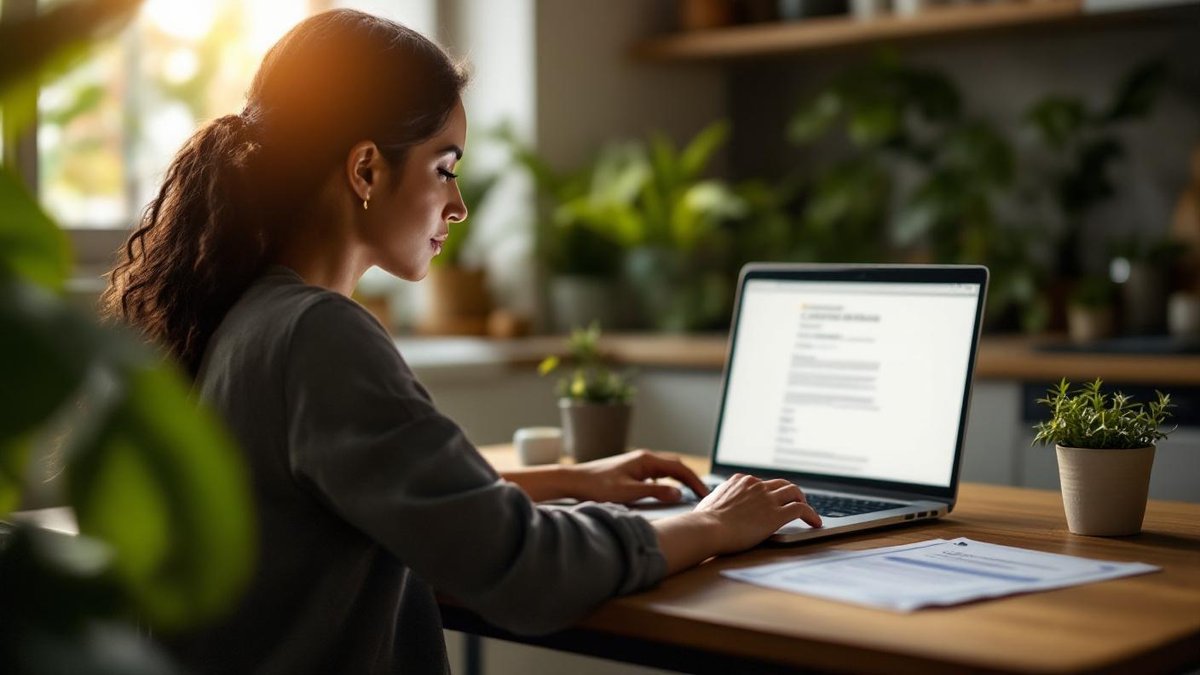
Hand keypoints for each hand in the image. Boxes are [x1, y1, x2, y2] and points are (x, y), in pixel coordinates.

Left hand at [567, 450, 709, 504]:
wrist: (574, 480)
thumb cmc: (597, 487)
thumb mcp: (627, 493)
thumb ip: (654, 493)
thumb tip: (679, 493)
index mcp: (646, 460)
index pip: (679, 468)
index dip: (695, 482)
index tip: (706, 494)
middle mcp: (643, 458)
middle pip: (675, 466)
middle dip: (691, 479)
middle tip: (703, 495)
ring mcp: (637, 463)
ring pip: (666, 469)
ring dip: (680, 479)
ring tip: (690, 493)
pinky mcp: (631, 470)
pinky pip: (656, 473)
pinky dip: (668, 481)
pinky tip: (667, 491)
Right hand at [693, 474, 821, 554]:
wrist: (707, 528)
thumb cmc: (703, 521)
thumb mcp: (710, 502)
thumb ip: (720, 500)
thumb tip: (716, 504)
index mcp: (740, 481)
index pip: (761, 483)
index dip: (770, 492)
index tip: (774, 499)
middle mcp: (756, 485)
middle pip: (781, 484)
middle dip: (790, 493)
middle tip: (796, 502)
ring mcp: (767, 498)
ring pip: (794, 492)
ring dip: (803, 500)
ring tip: (808, 512)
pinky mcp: (776, 514)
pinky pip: (801, 509)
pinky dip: (811, 514)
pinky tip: (815, 522)